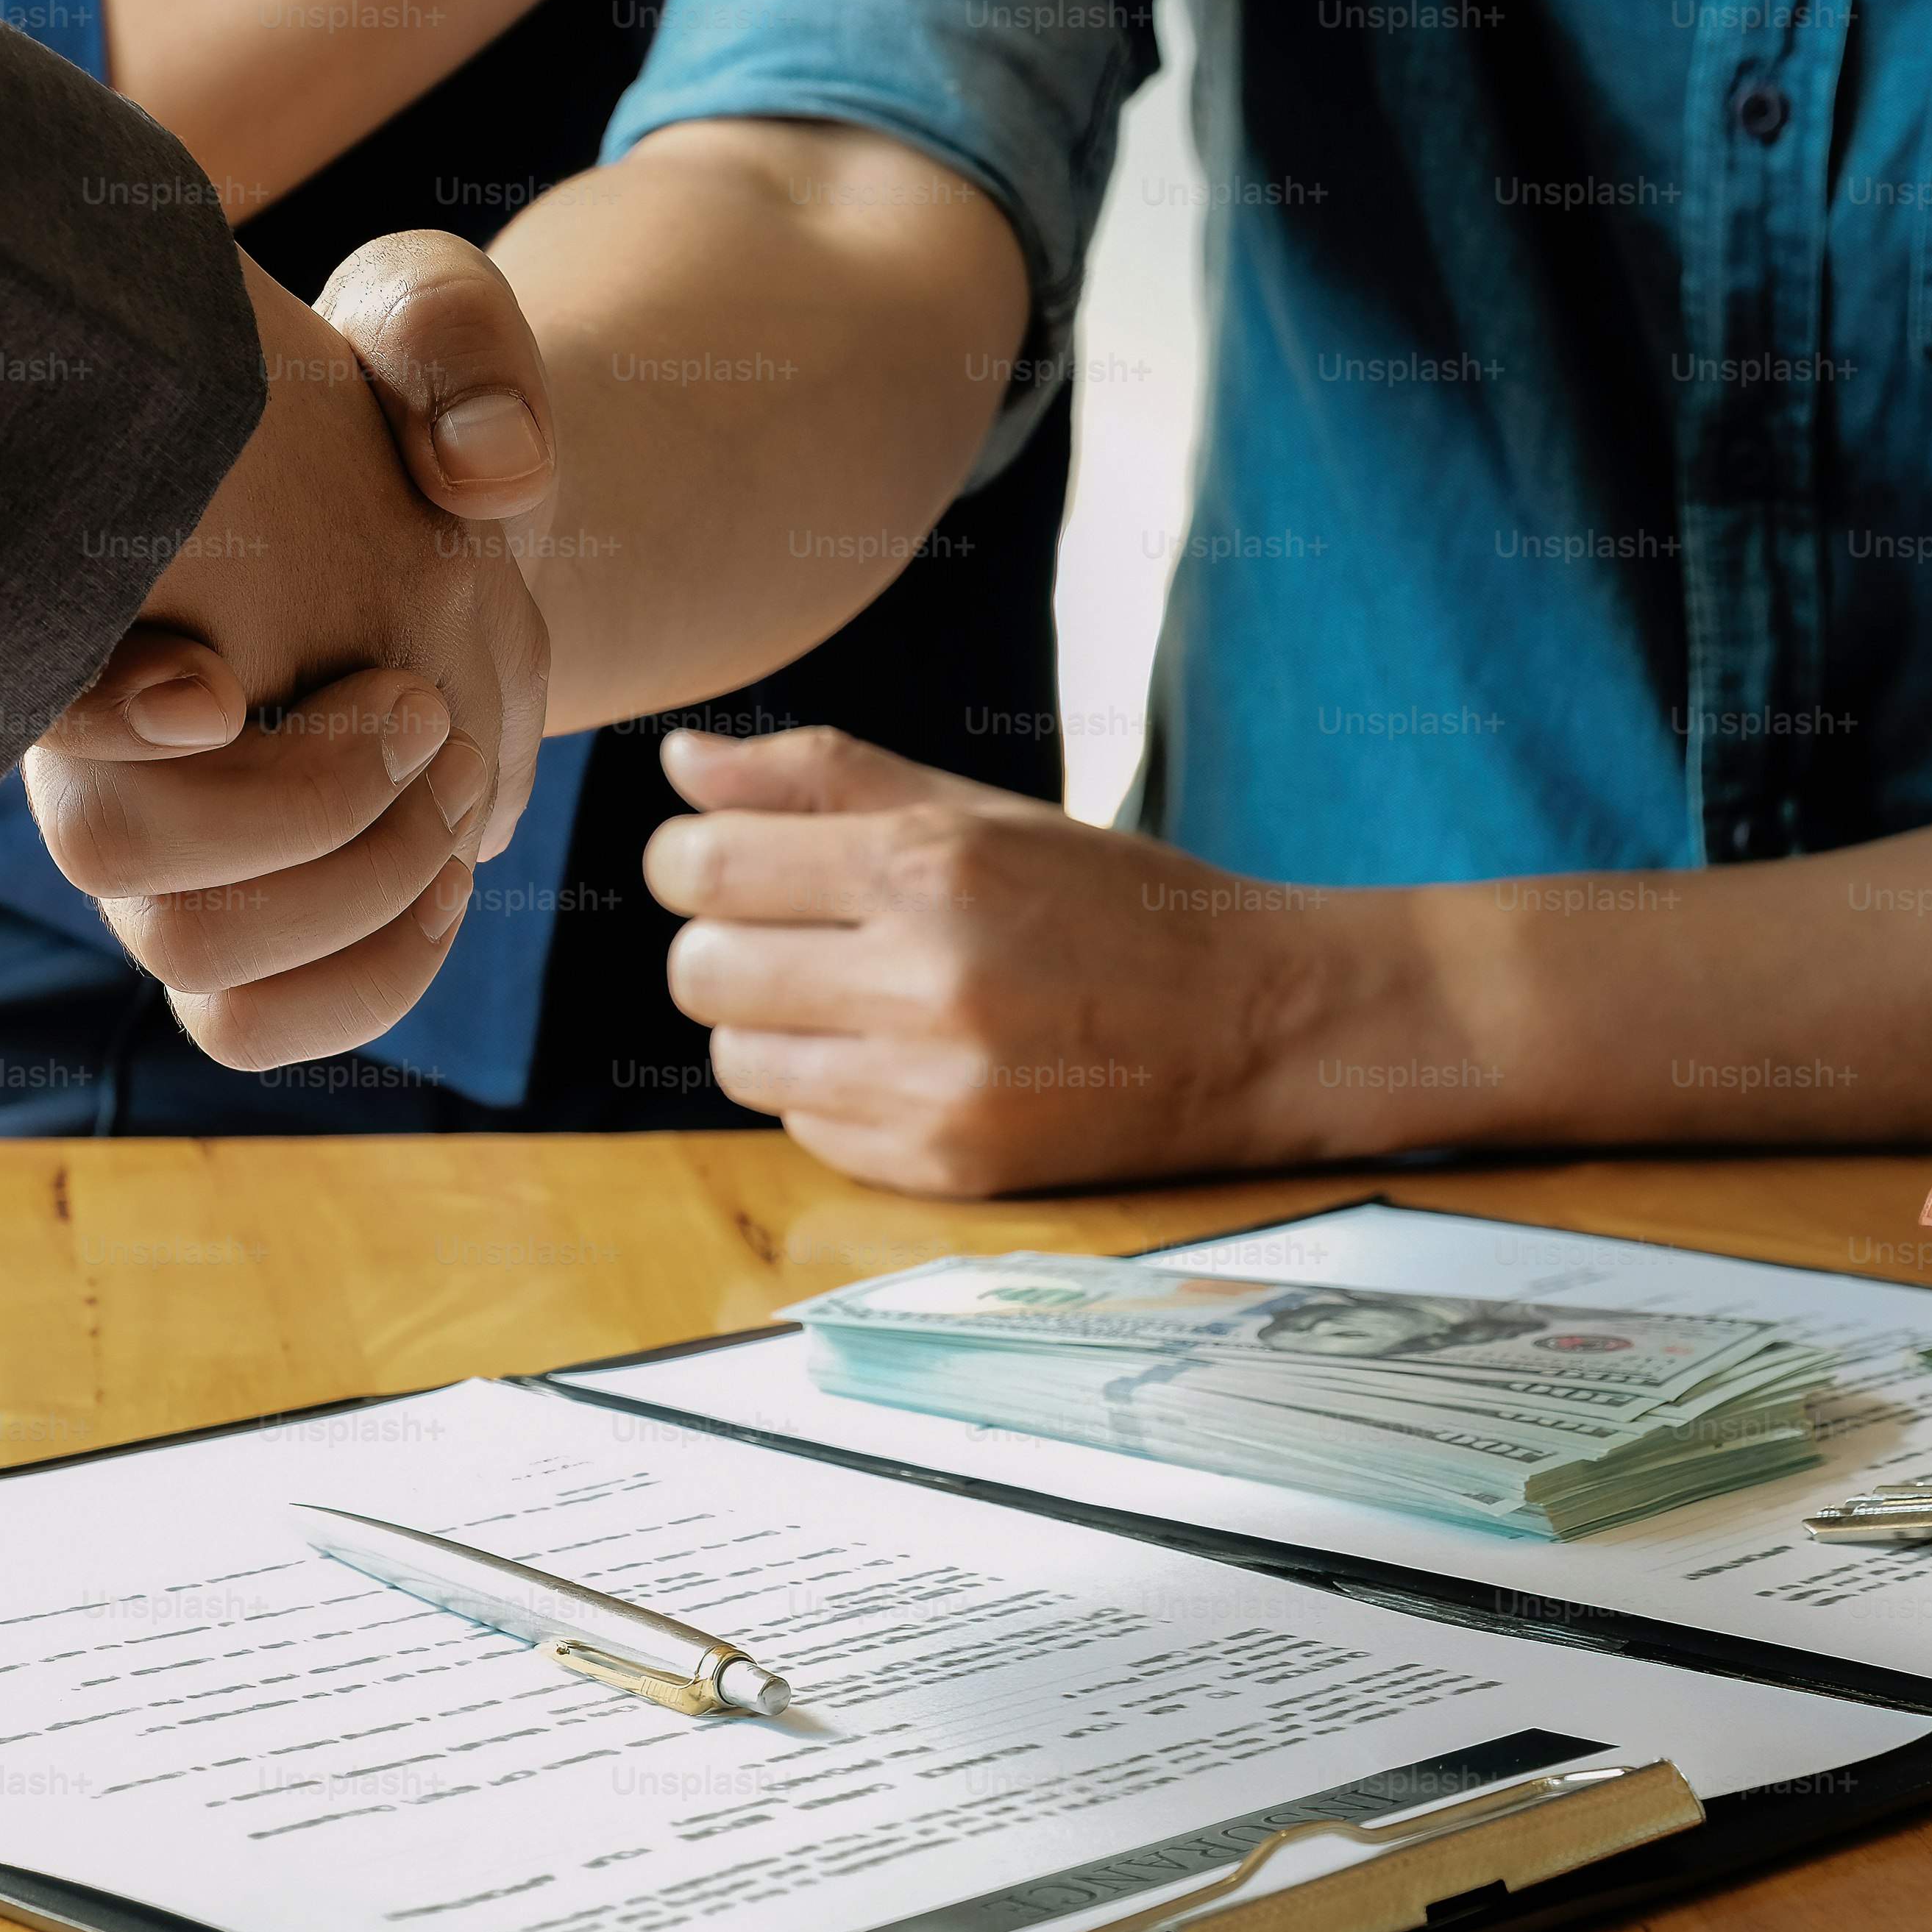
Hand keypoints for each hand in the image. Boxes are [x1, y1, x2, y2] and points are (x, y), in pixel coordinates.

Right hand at [24, 233, 553, 1066]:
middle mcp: (84, 735)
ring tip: (450, 782)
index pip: (32, 678)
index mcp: (89, 586)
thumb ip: (453, 340)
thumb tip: (485, 467)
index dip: (108, 707)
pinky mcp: (230, 923)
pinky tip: (451, 875)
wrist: (446, 528)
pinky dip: (374, 981)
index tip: (217, 692)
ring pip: (194, 961)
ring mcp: (149, 850)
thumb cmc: (404, 409)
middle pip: (108, 855)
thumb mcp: (441, 322)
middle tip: (421, 708)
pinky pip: (255, 1029)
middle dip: (308, 803)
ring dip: (358, 891)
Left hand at [644, 728, 1412, 1194]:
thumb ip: (820, 779)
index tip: (727, 863)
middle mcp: (925, 979)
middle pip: (700, 970)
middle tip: (796, 934)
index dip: (691, 860)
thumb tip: (680, 764)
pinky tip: (904, 1058)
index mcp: (928, 865)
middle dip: (724, 944)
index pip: (703, 867)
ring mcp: (934, 1087)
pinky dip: (829, 1090)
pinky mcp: (945, 1167)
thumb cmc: (1108, 899)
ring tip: (854, 997)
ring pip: (739, 1058)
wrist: (1250, 1022)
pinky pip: (805, 1126)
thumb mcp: (979, 809)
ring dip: (770, 1024)